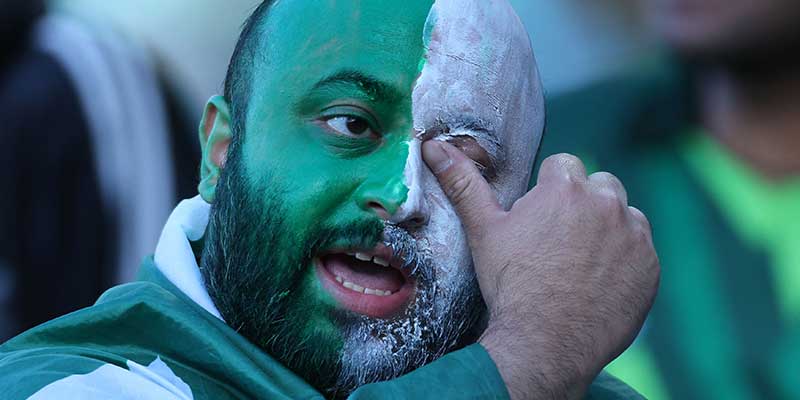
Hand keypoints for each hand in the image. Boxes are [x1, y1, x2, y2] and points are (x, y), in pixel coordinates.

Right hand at [422, 141, 659, 399]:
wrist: (545, 343)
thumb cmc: (511, 284)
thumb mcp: (483, 231)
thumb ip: (463, 183)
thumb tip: (433, 147)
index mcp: (564, 188)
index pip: (563, 166)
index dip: (548, 190)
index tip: (539, 219)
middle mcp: (606, 203)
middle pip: (599, 185)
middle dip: (583, 203)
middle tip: (560, 240)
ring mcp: (633, 235)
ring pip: (624, 214)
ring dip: (609, 227)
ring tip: (581, 261)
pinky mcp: (649, 265)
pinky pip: (641, 248)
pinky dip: (626, 259)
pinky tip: (600, 281)